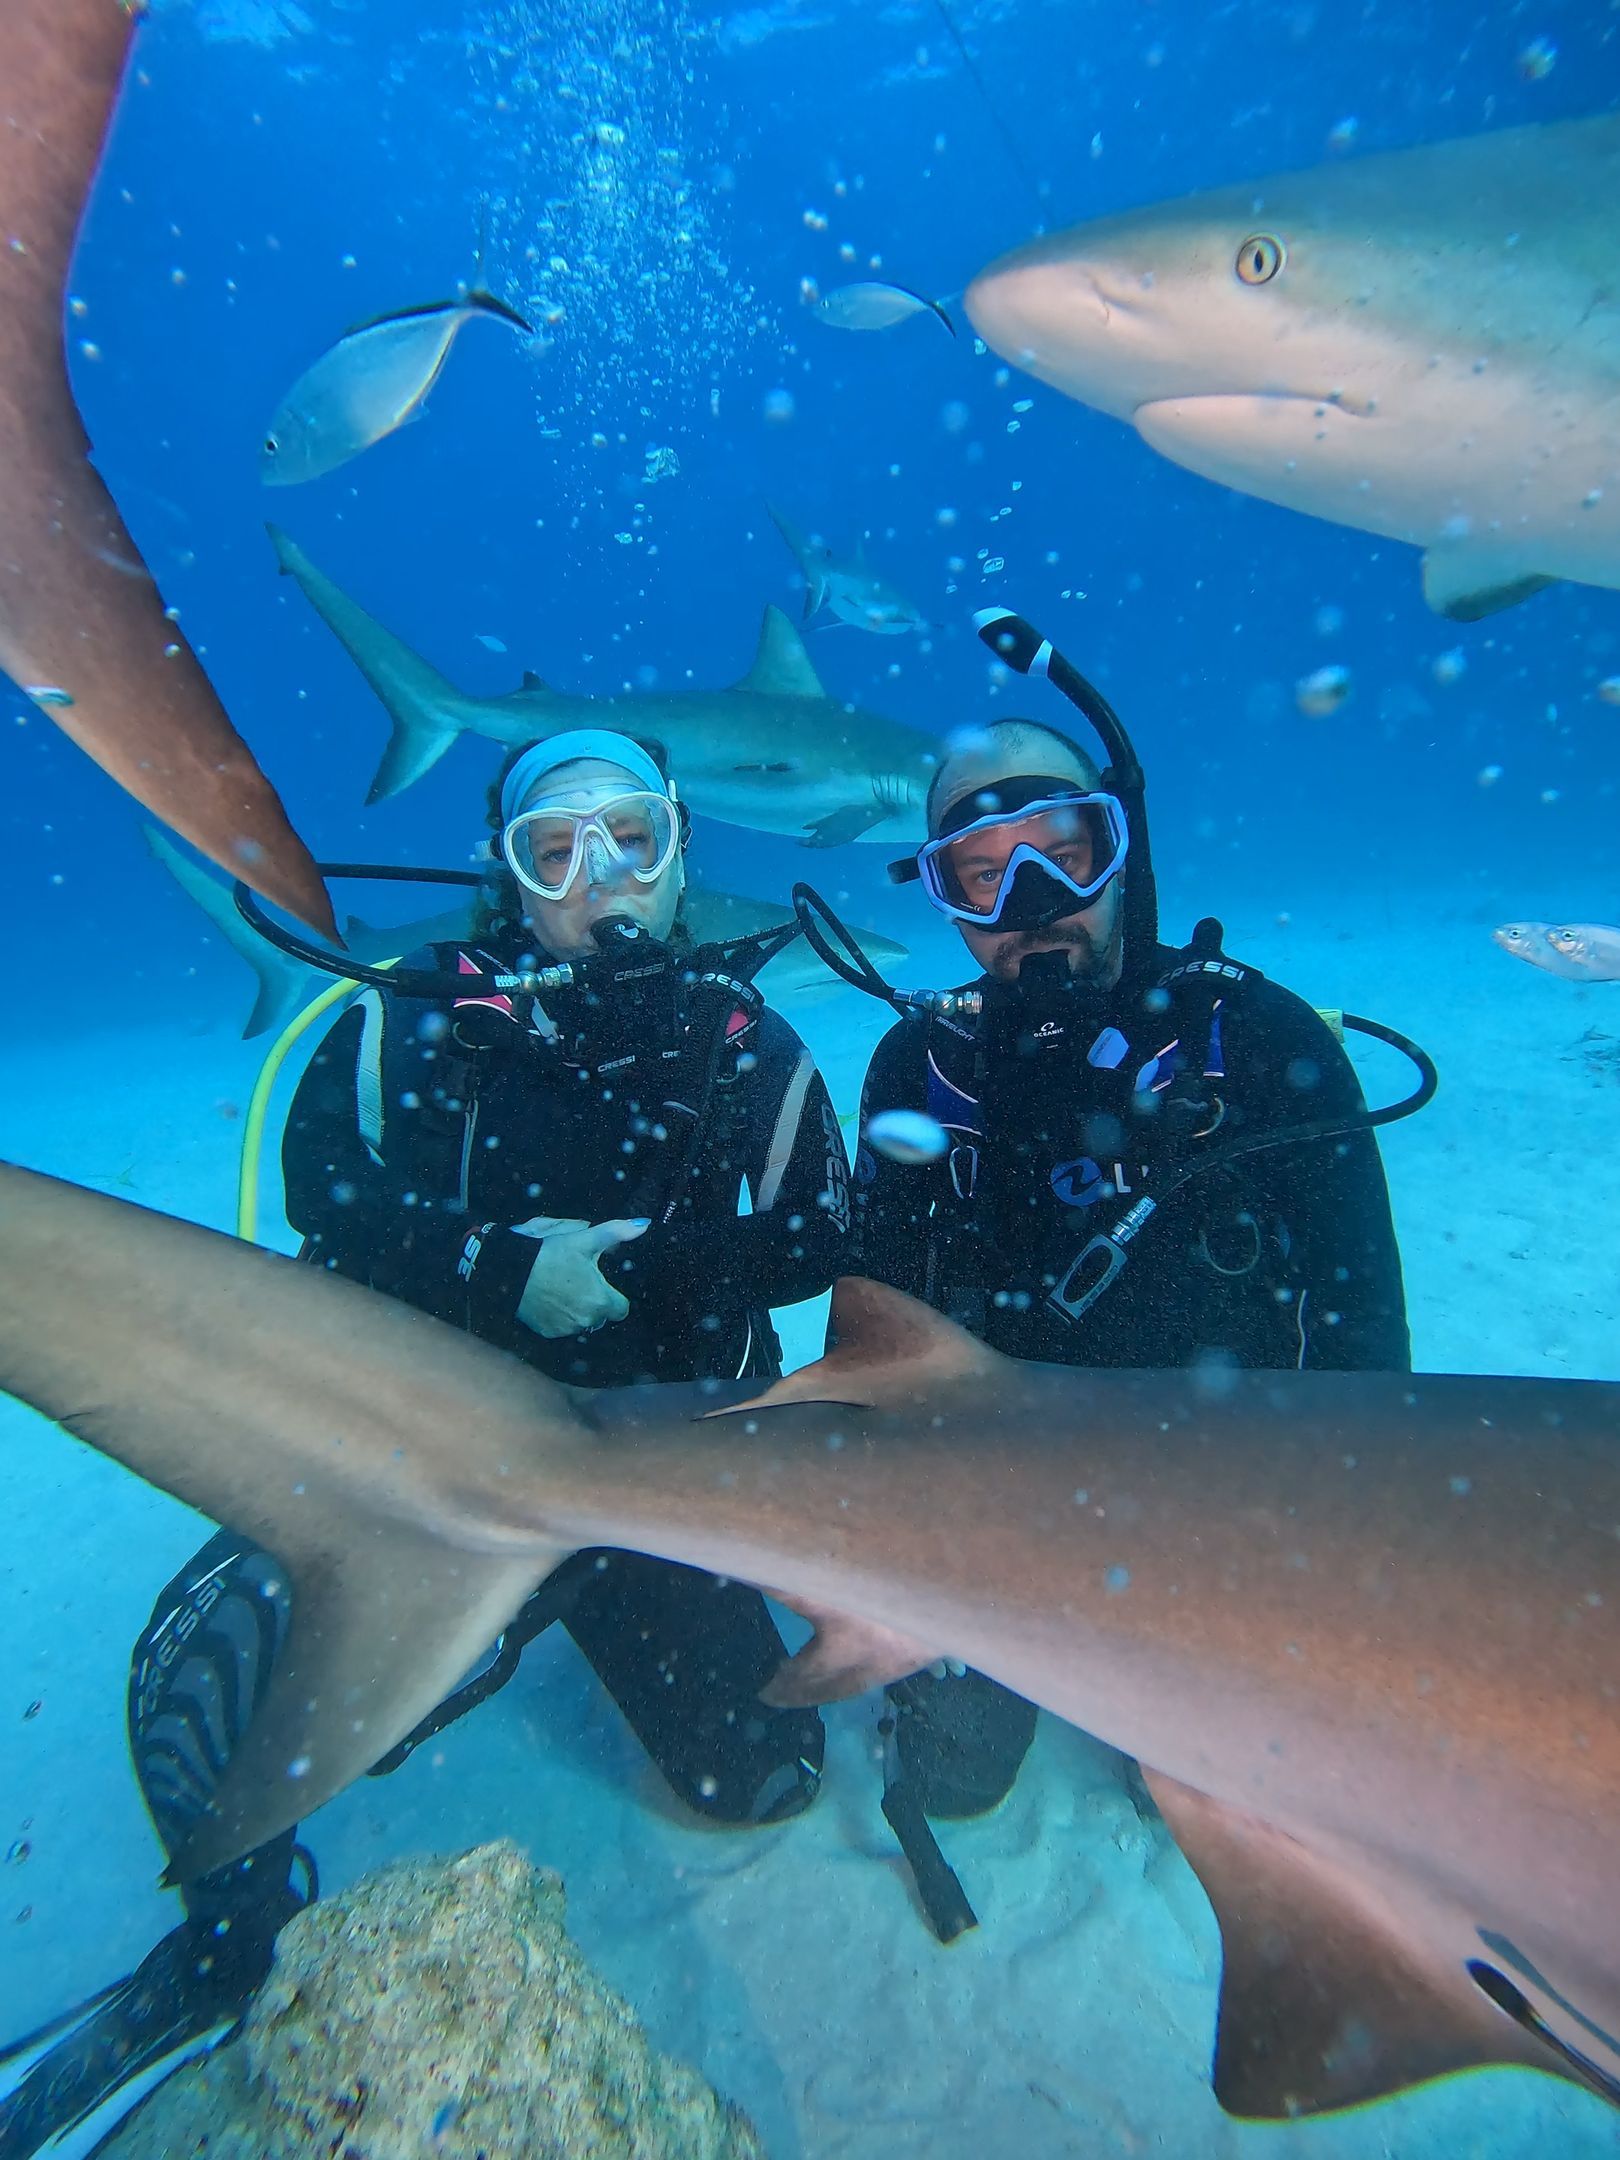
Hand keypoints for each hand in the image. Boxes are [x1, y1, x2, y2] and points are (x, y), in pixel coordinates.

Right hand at [513, 1217, 649, 1338]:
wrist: (511, 1271)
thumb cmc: (550, 1254)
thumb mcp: (585, 1239)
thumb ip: (617, 1233)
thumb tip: (644, 1225)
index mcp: (600, 1300)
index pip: (621, 1309)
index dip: (613, 1296)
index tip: (600, 1284)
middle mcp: (586, 1320)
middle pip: (601, 1316)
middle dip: (594, 1302)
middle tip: (578, 1282)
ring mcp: (566, 1329)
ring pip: (581, 1323)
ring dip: (577, 1311)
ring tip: (562, 1289)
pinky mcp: (547, 1332)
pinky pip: (561, 1328)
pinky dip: (558, 1317)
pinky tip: (549, 1299)